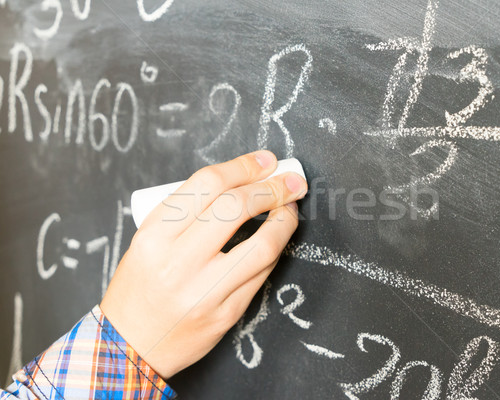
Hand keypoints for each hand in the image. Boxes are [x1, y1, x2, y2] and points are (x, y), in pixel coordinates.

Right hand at [100, 151, 306, 378]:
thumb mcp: (148, 241)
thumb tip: (241, 183)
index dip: (244, 166)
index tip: (265, 161)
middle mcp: (178, 262)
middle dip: (271, 188)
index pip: (208, 184)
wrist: (129, 345)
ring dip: (285, 220)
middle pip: (236, 208)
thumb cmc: (139, 287)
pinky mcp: (226, 314)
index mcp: (154, 236)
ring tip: (291, 207)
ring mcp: (204, 292)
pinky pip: (262, 275)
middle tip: (290, 180)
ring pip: (262, 245)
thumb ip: (187, 213)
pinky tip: (277, 238)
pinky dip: (275, 250)